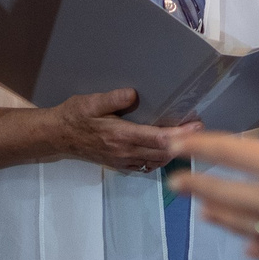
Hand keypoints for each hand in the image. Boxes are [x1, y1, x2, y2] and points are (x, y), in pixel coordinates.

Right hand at [47, 87, 200, 174]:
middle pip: (164, 152)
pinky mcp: (120, 165)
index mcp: (121, 136)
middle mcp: (125, 152)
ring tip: (187, 137)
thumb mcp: (91, 102)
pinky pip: (146, 165)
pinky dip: (159, 158)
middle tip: (200, 128)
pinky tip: (165, 149)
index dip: (181, 134)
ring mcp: (123, 161)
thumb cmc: (75, 116)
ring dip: (174, 151)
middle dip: (185, 141)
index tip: (197, 124)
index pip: (158, 138)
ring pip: (157, 161)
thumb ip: (113, 98)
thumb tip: (134, 94)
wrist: (57, 136)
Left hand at [174, 66, 258, 259]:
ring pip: (242, 225)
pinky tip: (250, 249)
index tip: (173, 143)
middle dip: (196, 185)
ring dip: (219, 216)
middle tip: (173, 183)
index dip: (198, 146)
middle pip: (225, 194)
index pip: (229, 152)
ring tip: (202, 214)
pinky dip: (257, 249)